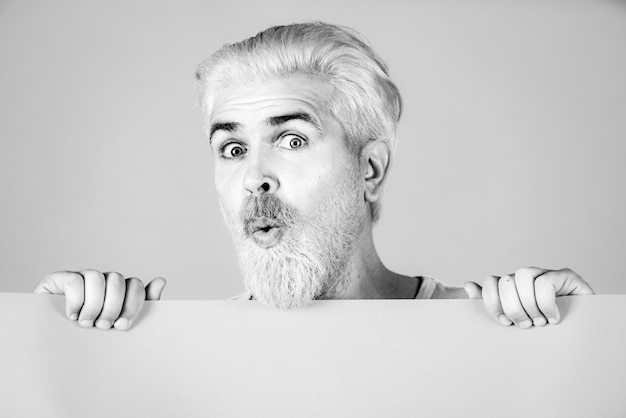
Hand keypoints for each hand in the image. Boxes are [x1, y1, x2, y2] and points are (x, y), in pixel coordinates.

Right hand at [33, 270, 165, 329]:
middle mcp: (101, 280)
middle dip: (113, 306)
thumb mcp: (118, 324)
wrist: (54, 346)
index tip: (122, 325)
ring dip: (94, 304)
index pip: (135, 284)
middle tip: (103, 326)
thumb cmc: (90, 337)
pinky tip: (72, 315)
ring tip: (86, 323)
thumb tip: (161, 280)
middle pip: (117, 279)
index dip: (132, 304)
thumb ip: (141, 304)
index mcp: (119, 289)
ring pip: (97, 277)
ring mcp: (81, 277)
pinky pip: (74, 280)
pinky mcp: (59, 279)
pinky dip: (76, 300)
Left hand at [463, 267, 592, 327]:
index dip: (492, 302)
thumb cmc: (544, 330)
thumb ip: (492, 304)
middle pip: (505, 280)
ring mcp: (547, 273)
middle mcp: (528, 276)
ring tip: (538, 321)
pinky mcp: (567, 276)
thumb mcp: (515, 320)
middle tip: (523, 325)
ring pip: (522, 275)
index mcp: (513, 285)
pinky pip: (545, 282)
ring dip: (527, 304)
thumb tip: (468, 286)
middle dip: (511, 307)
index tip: (502, 321)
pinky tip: (552, 317)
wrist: (581, 335)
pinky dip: (545, 303)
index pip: (491, 281)